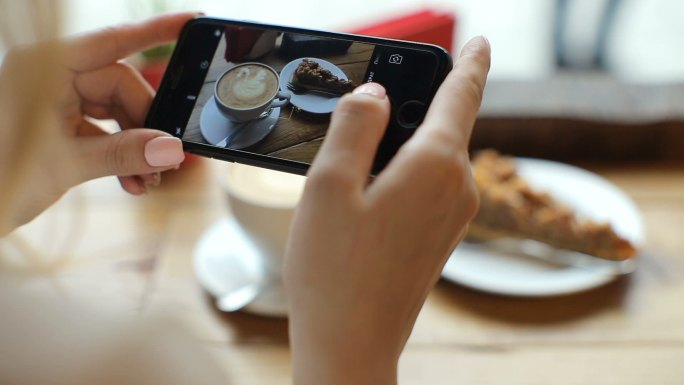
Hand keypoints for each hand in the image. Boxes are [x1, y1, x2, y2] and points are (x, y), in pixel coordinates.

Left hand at [0, 13, 196, 233]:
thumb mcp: (66, 165)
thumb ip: (124, 153)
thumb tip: (171, 148)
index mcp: (44, 66)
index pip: (113, 41)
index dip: (157, 32)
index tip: (193, 21)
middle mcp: (51, 75)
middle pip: (122, 87)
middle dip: (146, 126)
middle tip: (162, 162)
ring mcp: (56, 98)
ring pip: (117, 111)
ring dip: (137, 147)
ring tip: (147, 179)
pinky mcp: (60, 121)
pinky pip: (105, 129)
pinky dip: (121, 154)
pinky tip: (133, 180)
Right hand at [284, 37, 490, 384]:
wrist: (352, 343)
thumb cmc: (335, 271)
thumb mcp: (329, 184)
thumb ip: (353, 126)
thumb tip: (373, 95)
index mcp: (435, 165)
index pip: (461, 93)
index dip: (468, 61)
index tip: (479, 41)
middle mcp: (456, 188)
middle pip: (439, 124)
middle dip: (408, 108)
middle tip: (362, 110)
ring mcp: (452, 216)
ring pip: (430, 156)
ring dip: (396, 146)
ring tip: (349, 164)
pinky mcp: (439, 236)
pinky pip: (426, 184)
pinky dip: (400, 173)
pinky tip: (363, 194)